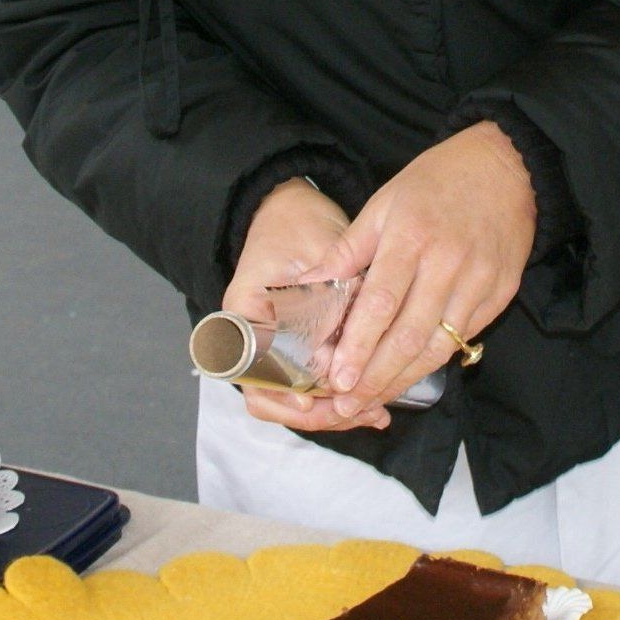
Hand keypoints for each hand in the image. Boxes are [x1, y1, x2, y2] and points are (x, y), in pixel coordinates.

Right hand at [220, 180, 359, 435]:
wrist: (293, 207)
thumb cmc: (297, 222)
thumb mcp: (314, 254)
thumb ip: (327, 296)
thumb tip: (345, 344)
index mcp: (243, 317)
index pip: (255, 375)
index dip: (283, 395)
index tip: (312, 399)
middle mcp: (253, 339)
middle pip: (277, 397)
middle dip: (320, 412)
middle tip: (360, 410)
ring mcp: (277, 346)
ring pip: (299, 396)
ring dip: (336, 409)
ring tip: (376, 411)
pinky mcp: (301, 345)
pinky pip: (316, 382)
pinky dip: (343, 393)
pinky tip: (377, 398)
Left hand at [304, 123, 538, 430]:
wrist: (507, 166)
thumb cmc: (436, 182)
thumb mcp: (383, 203)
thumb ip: (347, 250)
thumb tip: (307, 286)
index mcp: (412, 236)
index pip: (380, 303)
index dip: (358, 346)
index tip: (337, 378)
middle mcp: (449, 263)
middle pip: (409, 335)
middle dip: (376, 376)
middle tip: (348, 403)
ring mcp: (480, 281)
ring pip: (439, 346)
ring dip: (404, 378)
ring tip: (374, 399)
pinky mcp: (502, 292)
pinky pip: (465, 337)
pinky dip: (436, 360)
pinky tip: (412, 373)